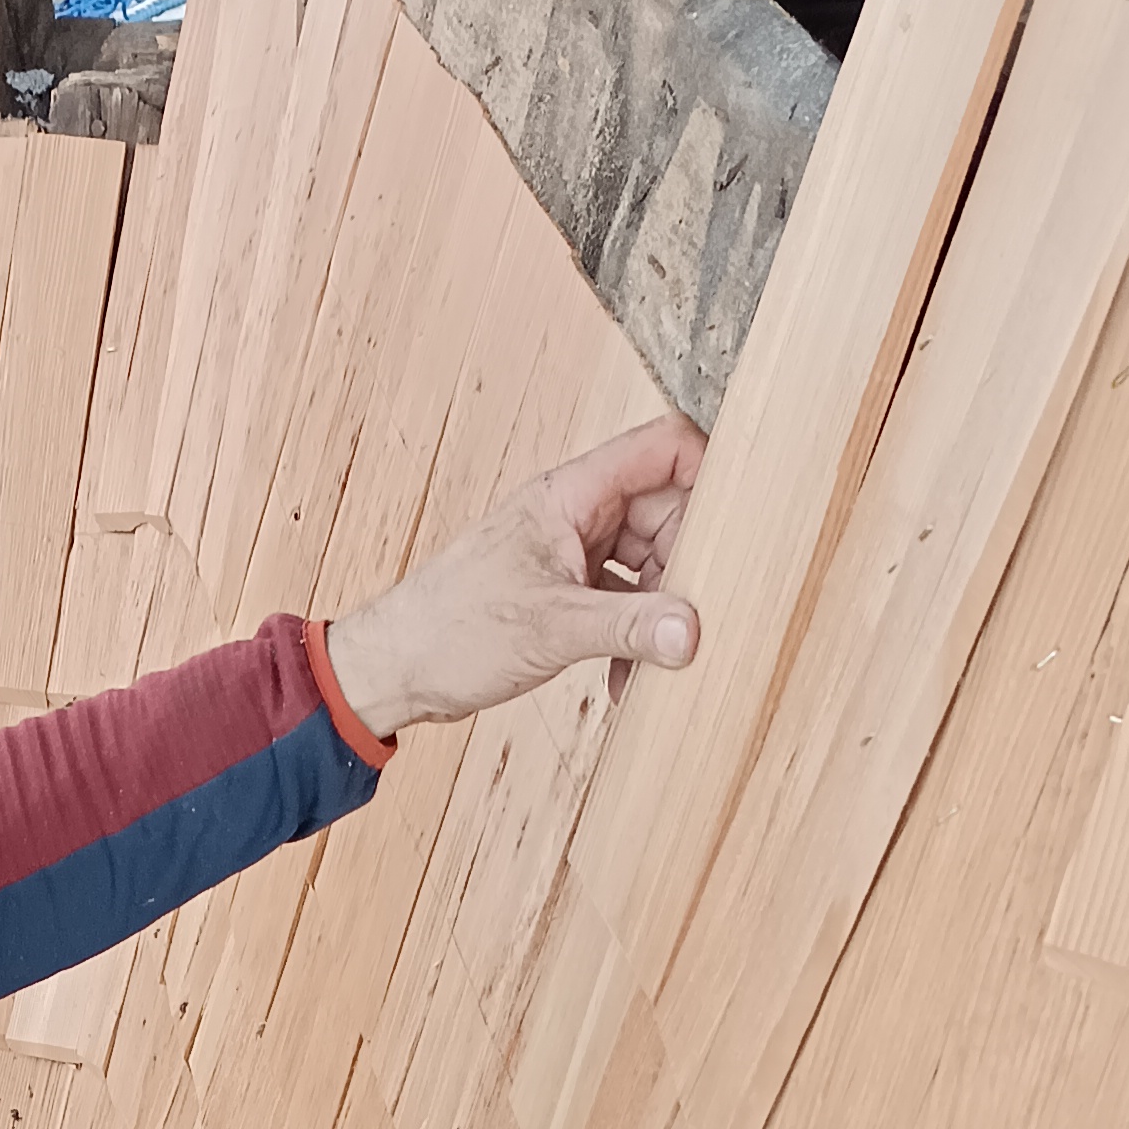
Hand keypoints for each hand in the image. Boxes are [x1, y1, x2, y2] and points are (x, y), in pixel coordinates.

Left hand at [326, 412, 706, 733]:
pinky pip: (623, 600)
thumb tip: (692, 632)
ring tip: (658, 660)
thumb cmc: (450, 631)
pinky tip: (624, 679)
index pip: (664, 449)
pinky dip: (633, 635)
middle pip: (668, 511)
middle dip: (688, 564)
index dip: (709, 474)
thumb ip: (628, 626)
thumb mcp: (550, 628)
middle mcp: (576, 515)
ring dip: (661, 611)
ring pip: (650, 561)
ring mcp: (571, 554)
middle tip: (697, 615)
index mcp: (572, 494)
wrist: (392, 670)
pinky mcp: (564, 593)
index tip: (736, 526)